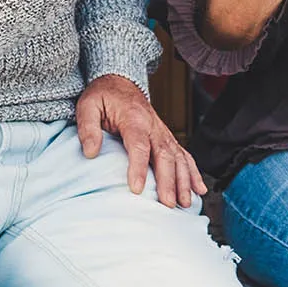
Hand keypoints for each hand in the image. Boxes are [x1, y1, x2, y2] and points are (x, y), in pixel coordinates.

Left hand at [76, 74, 207, 208]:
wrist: (119, 83)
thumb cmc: (103, 96)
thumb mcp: (88, 105)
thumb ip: (88, 128)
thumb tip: (90, 152)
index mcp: (133, 118)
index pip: (138, 145)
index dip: (139, 168)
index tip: (137, 189)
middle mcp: (153, 126)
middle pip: (164, 155)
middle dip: (169, 181)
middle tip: (168, 203)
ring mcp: (163, 132)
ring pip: (178, 157)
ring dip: (184, 181)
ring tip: (185, 203)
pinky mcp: (167, 138)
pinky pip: (184, 155)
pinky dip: (193, 173)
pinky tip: (199, 190)